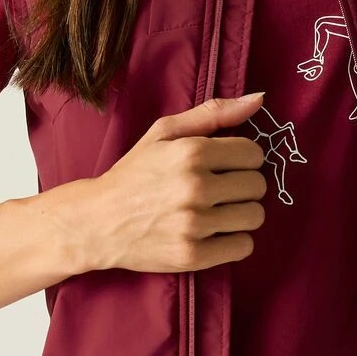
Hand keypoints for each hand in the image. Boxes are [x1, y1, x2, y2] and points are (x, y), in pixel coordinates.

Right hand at [80, 92, 268, 272]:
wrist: (97, 222)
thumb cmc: (135, 173)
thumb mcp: (165, 132)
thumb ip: (214, 112)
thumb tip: (259, 99)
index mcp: (192, 152)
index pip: (254, 154)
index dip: (242, 160)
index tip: (225, 166)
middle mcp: (196, 187)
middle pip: (258, 186)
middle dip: (242, 186)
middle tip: (219, 190)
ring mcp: (194, 224)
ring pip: (255, 216)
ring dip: (241, 214)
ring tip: (217, 211)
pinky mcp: (192, 256)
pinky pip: (243, 247)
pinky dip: (233, 241)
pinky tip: (213, 233)